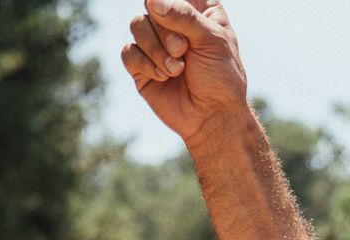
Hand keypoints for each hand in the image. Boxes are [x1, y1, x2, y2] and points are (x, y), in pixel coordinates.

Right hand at [122, 1, 247, 145]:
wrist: (211, 117)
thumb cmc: (220, 77)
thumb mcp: (211, 40)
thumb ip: (183, 16)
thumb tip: (151, 1)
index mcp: (198, 9)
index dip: (170, 4)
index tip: (180, 24)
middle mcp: (175, 23)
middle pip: (151, 6)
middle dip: (164, 31)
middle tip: (182, 50)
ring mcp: (156, 44)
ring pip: (137, 25)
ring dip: (155, 49)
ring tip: (176, 69)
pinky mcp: (141, 67)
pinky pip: (129, 52)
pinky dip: (145, 64)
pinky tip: (162, 77)